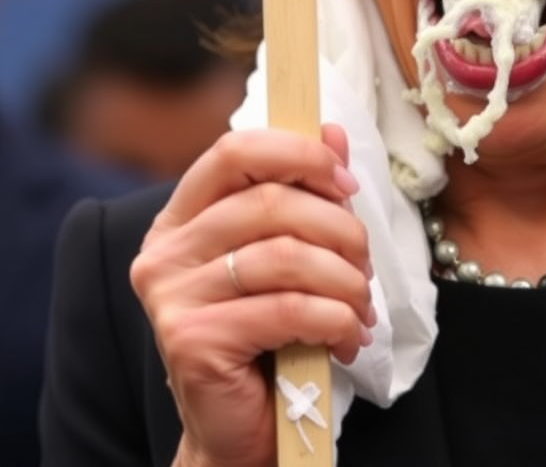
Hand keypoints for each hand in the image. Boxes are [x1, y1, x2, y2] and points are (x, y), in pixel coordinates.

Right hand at [130, 124, 374, 466]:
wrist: (240, 427)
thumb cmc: (268, 331)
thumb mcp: (290, 250)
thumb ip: (305, 190)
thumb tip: (331, 132)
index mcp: (184, 216)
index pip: (234, 152)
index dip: (299, 156)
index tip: (345, 182)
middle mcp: (167, 250)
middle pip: (270, 203)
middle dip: (339, 228)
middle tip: (365, 262)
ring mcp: (172, 296)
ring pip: (285, 256)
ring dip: (345, 280)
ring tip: (361, 306)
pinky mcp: (192, 340)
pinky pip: (288, 309)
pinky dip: (336, 319)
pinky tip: (348, 337)